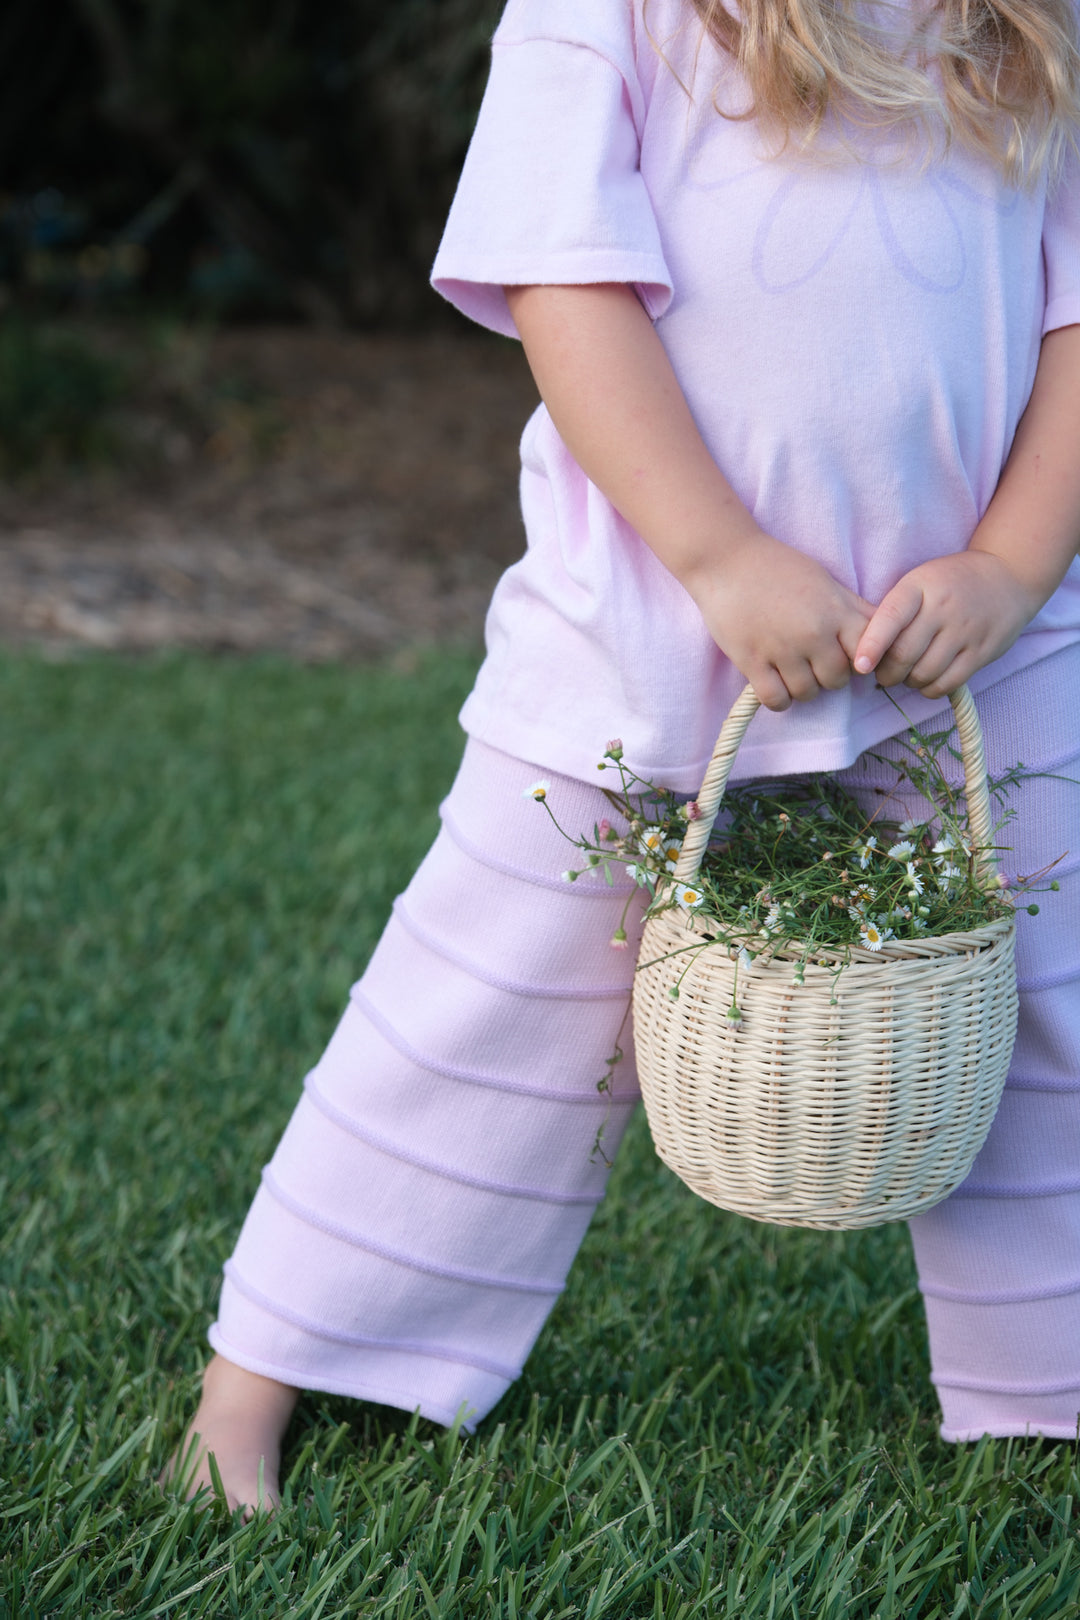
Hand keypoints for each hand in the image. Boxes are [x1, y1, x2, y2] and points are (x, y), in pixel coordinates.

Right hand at [688, 529, 872, 711]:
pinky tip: (774, 684)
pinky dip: (779, 699)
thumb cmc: (778, 566)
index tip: (847, 658)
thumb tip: (882, 629)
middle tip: (814, 663)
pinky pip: (776, 699)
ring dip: (802, 688)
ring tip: (792, 672)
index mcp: (835, 611)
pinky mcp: (752, 661)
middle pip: (837, 679)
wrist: (726, 559)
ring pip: (808, 693)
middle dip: (828, 676)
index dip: (861, 661)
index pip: (868, 653)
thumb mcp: (825, 580)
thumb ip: (853, 607)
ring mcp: (782, 649)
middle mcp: (813, 632)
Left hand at [852, 552, 1041, 697]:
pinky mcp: (983, 651)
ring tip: (906, 675)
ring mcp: (965, 631)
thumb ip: (894, 610)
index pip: (891, 617)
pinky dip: (930, 689)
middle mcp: (943, 608)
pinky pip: (948, 683)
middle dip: (886, 673)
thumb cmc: (949, 583)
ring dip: (908, 682)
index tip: (860, 666)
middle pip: (905, 654)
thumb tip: (864, 652)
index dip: (873, 645)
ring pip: (924, 673)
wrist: (1007, 576)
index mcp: (920, 586)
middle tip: (883, 674)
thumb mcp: (919, 581)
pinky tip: (927, 681)